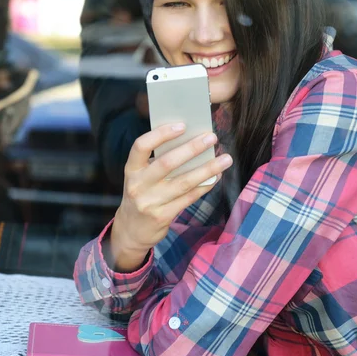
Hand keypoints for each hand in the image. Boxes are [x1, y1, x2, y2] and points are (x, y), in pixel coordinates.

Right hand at [108, 124, 232, 271]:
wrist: (131, 230)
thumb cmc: (141, 194)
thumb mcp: (140, 176)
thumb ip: (157, 161)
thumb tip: (190, 141)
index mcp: (131, 169)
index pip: (141, 146)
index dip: (161, 134)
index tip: (182, 125)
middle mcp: (138, 185)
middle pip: (167, 163)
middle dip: (192, 148)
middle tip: (212, 138)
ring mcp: (149, 202)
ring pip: (183, 182)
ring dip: (207, 169)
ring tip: (225, 159)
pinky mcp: (162, 216)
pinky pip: (188, 198)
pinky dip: (204, 186)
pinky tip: (216, 177)